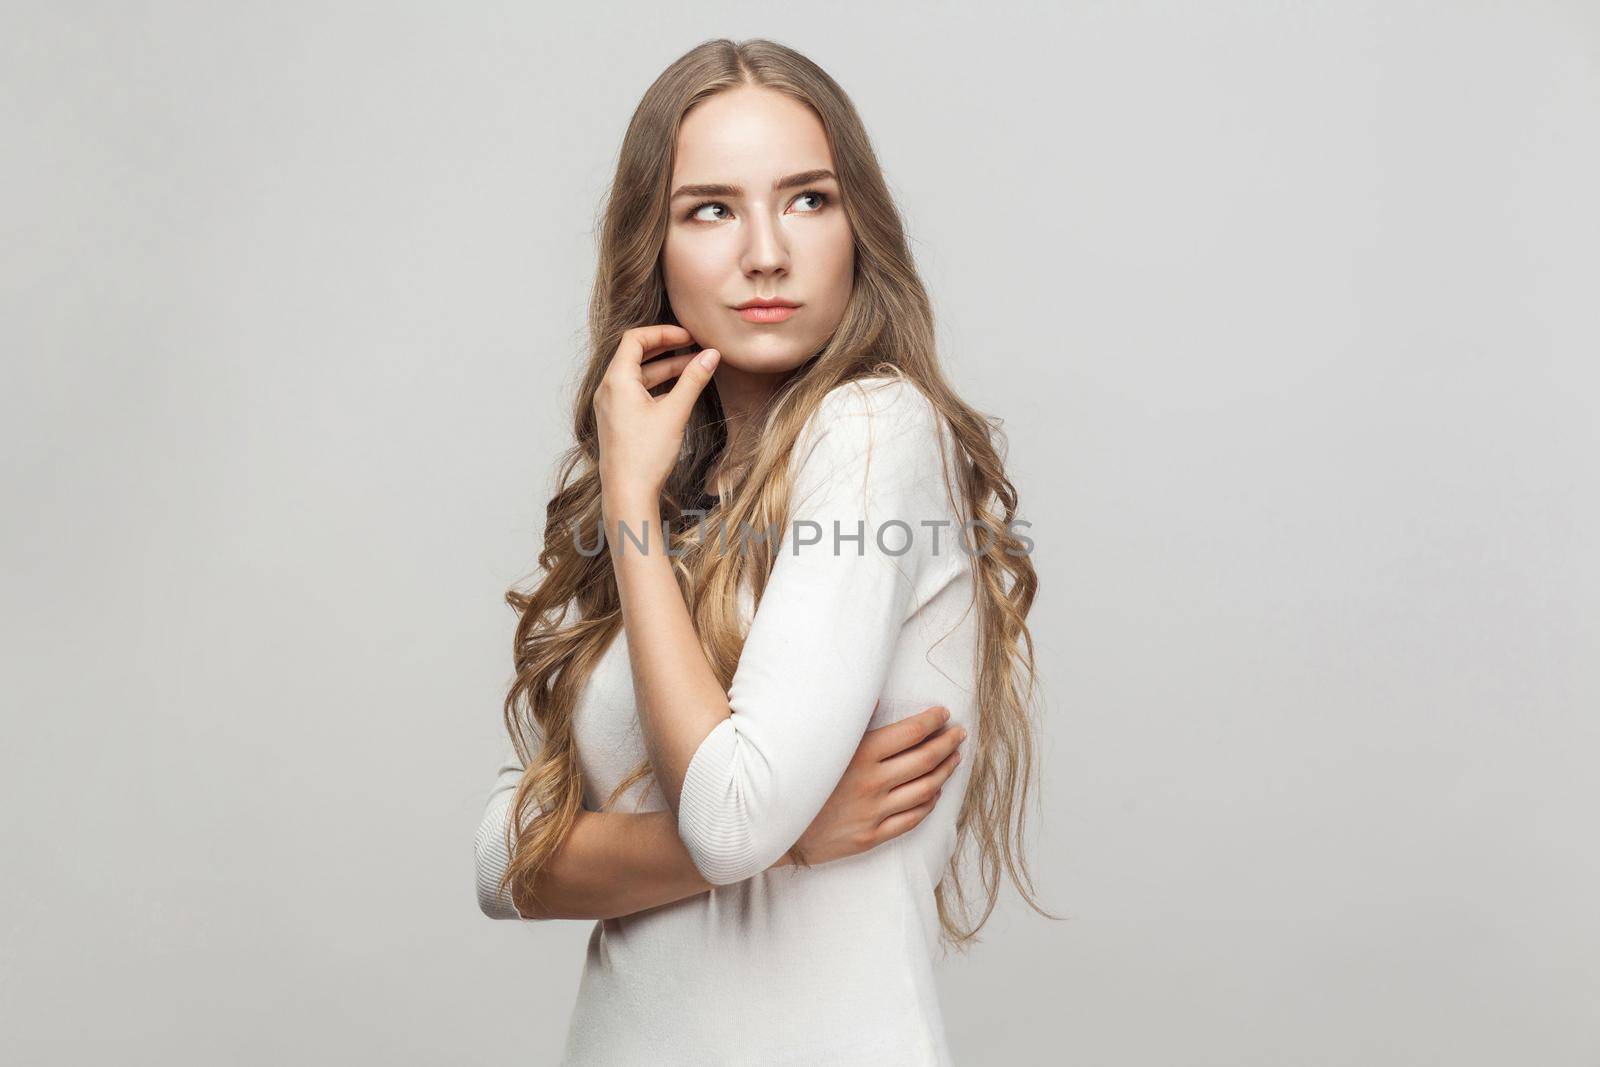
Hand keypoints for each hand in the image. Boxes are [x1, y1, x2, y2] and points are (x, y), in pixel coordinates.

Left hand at [593, 324, 719, 503]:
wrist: (627, 492)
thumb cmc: (645, 456)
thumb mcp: (675, 412)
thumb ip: (694, 380)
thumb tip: (711, 355)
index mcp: (617, 380)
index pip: (635, 338)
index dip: (663, 332)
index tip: (688, 336)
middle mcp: (609, 389)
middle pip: (636, 354)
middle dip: (667, 348)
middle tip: (694, 346)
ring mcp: (611, 405)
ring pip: (639, 375)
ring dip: (666, 369)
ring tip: (695, 368)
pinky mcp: (618, 420)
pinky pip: (636, 392)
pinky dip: (658, 386)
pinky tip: (680, 391)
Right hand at [781, 704, 966, 868]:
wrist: (772, 828)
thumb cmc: (795, 777)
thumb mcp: (820, 743)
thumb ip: (851, 719)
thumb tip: (875, 696)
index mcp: (861, 754)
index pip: (911, 733)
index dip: (933, 721)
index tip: (944, 714)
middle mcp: (873, 783)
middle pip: (925, 759)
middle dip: (948, 743)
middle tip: (959, 733)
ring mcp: (875, 812)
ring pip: (926, 789)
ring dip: (945, 771)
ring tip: (955, 758)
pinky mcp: (872, 836)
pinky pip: (912, 818)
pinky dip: (929, 803)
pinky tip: (935, 792)